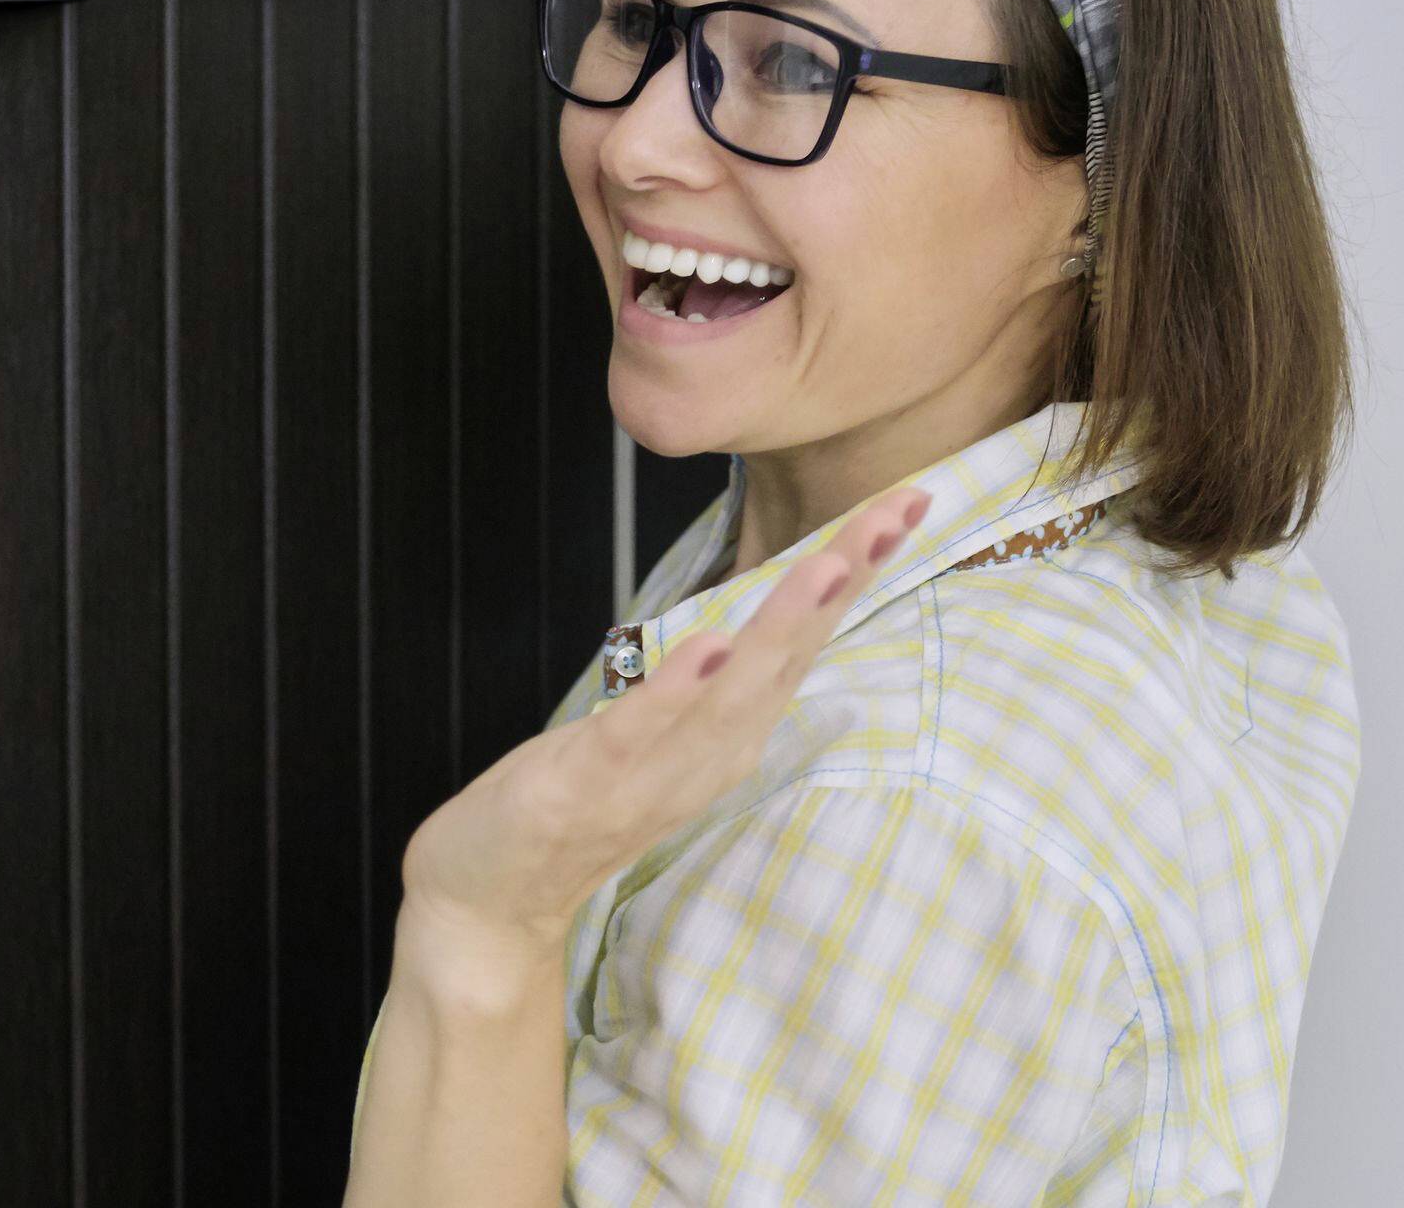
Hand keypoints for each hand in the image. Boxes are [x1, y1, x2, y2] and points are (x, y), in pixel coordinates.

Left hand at [398, 483, 935, 955]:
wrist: (494, 905)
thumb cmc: (582, 801)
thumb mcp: (667, 730)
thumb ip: (722, 683)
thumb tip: (777, 618)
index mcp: (731, 732)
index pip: (805, 638)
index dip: (856, 568)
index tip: (909, 498)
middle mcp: (710, 754)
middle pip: (788, 656)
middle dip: (841, 580)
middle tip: (895, 512)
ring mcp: (653, 776)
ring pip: (731, 694)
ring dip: (781, 628)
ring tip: (828, 567)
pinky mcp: (586, 787)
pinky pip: (639, 734)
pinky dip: (678, 692)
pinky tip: (711, 647)